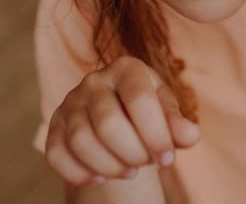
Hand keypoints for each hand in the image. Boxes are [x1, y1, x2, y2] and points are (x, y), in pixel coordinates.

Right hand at [45, 56, 199, 185]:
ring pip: (82, 140)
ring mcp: (71, 101)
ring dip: (109, 166)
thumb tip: (190, 135)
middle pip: (108, 123)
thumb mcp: (166, 113)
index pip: (139, 99)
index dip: (156, 134)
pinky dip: (80, 173)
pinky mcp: (55, 126)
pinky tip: (100, 178)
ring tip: (129, 171)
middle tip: (146, 163)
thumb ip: (178, 124)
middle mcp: (94, 80)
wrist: (119, 117)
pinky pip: (57, 154)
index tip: (167, 159)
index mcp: (127, 68)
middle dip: (132, 153)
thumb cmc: (147, 113)